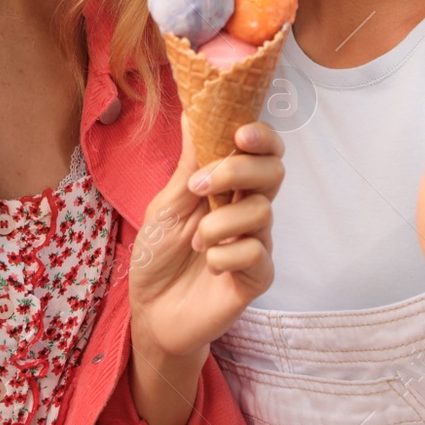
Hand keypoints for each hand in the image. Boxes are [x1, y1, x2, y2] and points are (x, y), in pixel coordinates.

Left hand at [128, 116, 282, 360]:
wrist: (151, 311)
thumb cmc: (158, 254)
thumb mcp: (166, 204)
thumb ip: (188, 164)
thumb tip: (194, 113)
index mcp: (228, 186)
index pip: (262, 150)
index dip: (261, 136)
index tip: (240, 133)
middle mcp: (247, 209)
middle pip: (273, 171)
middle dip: (239, 170)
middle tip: (201, 184)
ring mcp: (255, 242)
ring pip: (262, 211)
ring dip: (221, 222)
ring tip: (195, 241)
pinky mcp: (256, 276)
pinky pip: (256, 254)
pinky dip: (226, 255)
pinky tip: (209, 264)